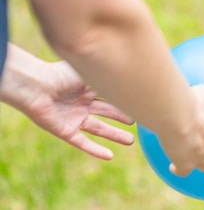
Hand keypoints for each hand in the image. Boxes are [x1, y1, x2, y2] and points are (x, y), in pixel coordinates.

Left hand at [4, 52, 134, 159]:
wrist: (36, 87)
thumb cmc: (62, 74)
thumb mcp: (90, 73)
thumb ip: (108, 78)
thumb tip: (130, 77)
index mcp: (88, 87)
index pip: (111, 95)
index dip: (125, 100)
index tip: (141, 104)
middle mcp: (83, 102)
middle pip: (108, 112)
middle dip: (123, 117)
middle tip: (138, 121)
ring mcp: (75, 118)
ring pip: (99, 129)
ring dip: (115, 135)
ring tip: (130, 141)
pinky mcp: (65, 131)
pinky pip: (83, 143)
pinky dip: (95, 150)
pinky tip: (109, 156)